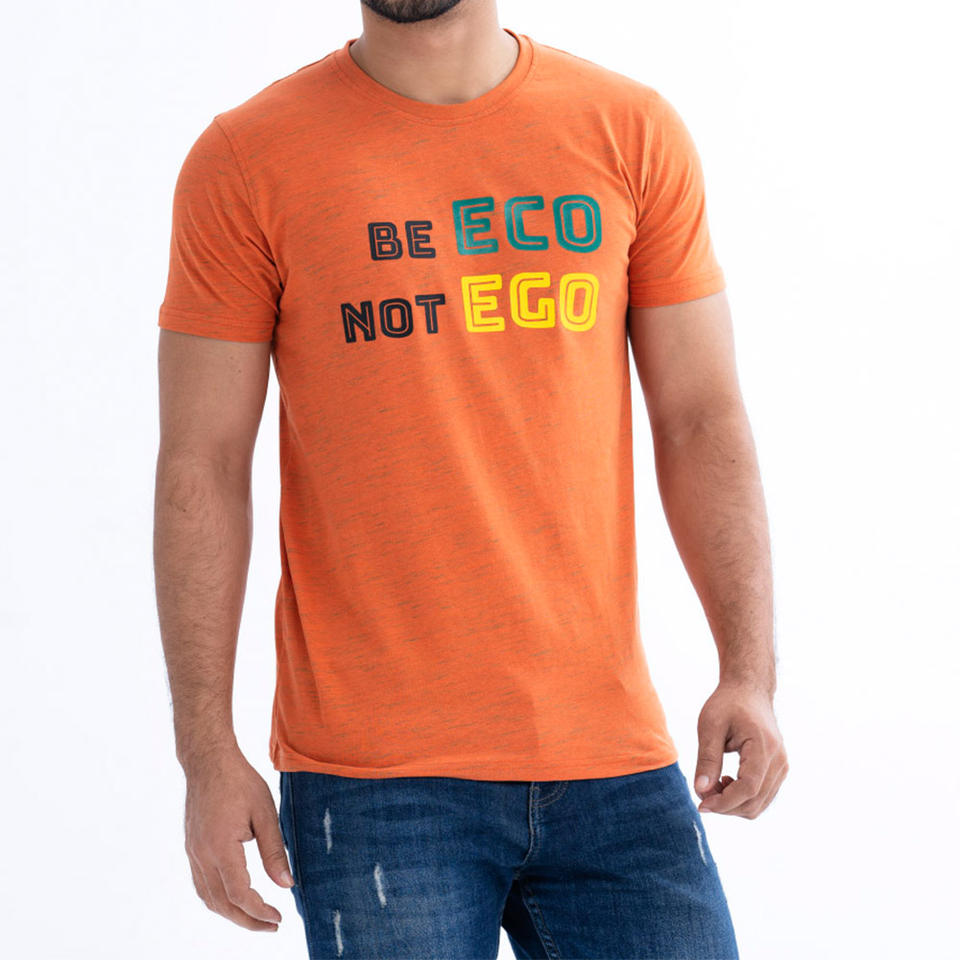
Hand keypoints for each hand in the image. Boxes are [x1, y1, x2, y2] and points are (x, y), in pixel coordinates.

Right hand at [182, 748, 294, 930]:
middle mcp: (202, 855)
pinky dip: (218, 899)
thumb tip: (287, 884)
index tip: (278, 918)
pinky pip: (202, 884)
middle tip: (272, 925)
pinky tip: (235, 898)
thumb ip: (274, 851)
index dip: (259, 911)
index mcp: (221, 847)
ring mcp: (193, 853)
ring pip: (209, 898)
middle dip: (247, 920)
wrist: (209, 761)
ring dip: (231, 913)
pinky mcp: (192, 848)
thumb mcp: (265, 813)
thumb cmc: (240, 782)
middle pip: (222, 904)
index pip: (239, 894)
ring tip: (256, 917)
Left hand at [693, 680, 787, 817]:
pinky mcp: (779, 770)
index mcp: (763, 746)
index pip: (748, 788)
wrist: (749, 691)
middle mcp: (779, 760)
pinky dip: (742, 798)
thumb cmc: (727, 704)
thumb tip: (701, 790)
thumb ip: (707, 759)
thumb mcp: (710, 726)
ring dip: (733, 804)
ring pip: (759, 804)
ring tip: (713, 784)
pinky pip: (763, 796)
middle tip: (702, 793)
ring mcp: (782, 766)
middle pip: (754, 801)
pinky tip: (725, 781)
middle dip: (726, 806)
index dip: (724, 802)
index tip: (702, 804)